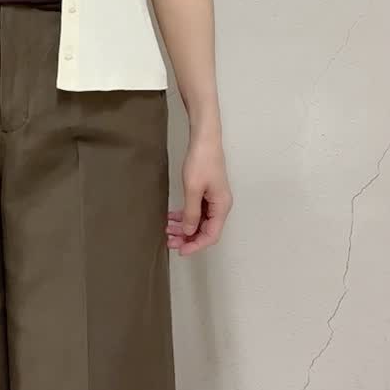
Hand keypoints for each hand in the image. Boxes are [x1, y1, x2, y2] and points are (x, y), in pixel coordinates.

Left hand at [167, 133, 231, 254]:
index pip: (211, 235)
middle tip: (169, 240)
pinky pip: (196, 211)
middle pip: (205, 230)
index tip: (180, 250)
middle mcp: (220, 206)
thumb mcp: (193, 189)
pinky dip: (185, 216)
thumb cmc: (201, 161)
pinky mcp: (207, 193)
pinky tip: (172, 217)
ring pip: (199, 222)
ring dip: (184, 227)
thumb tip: (189, 232)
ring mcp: (214, 200)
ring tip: (167, 229)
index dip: (196, 246)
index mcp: (222, 207)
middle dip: (187, 238)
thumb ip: (192, 213)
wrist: (204, 139)